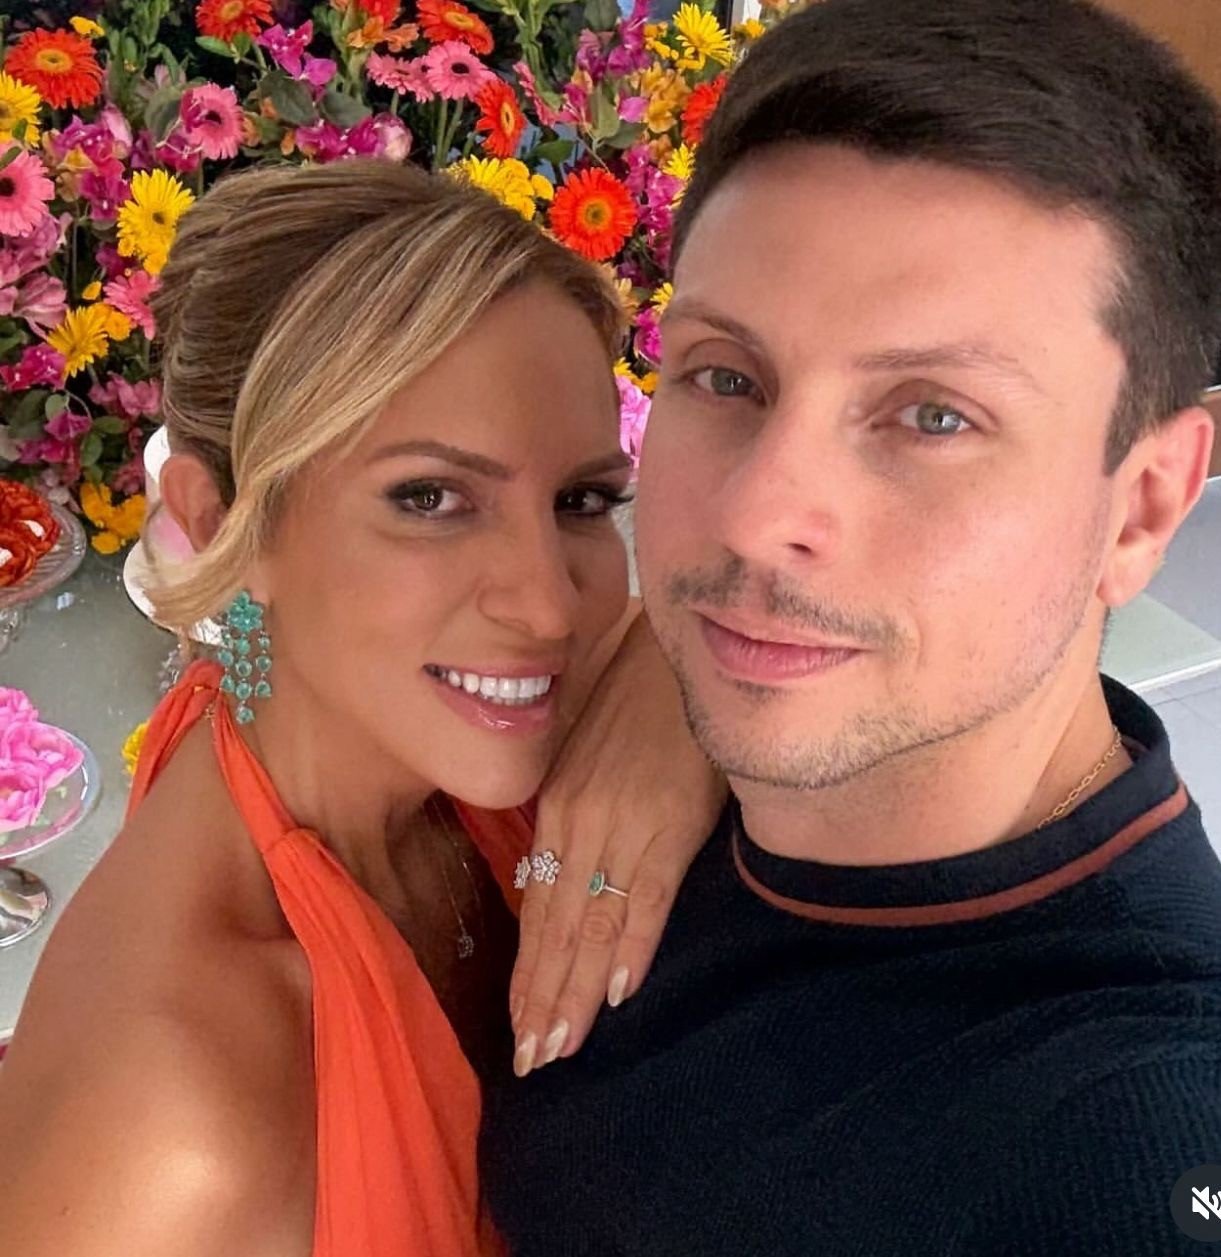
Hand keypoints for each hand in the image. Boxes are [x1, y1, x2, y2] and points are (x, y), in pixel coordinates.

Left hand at [510, 612, 725, 1075]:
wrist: (678, 651)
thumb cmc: (640, 700)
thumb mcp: (593, 758)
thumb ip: (579, 815)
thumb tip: (567, 872)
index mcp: (560, 809)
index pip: (537, 907)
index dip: (530, 971)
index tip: (521, 1026)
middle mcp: (579, 823)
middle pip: (556, 927)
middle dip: (543, 998)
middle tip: (531, 1062)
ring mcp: (623, 824)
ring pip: (591, 922)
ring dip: (575, 990)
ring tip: (560, 1047)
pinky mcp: (671, 821)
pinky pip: (647, 893)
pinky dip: (632, 943)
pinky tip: (619, 990)